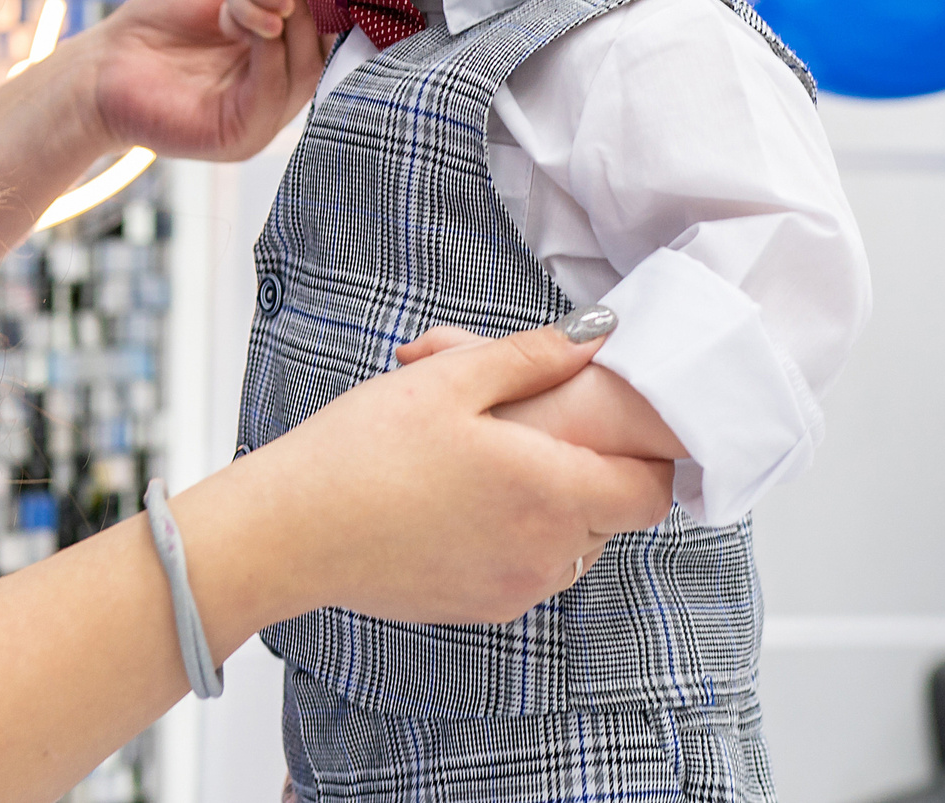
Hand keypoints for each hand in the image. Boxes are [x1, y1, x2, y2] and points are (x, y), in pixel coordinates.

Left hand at [84, 0, 323, 162]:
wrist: (101, 66)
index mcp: (284, 54)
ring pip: (305, 64)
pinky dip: (268, 46)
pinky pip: (274, 87)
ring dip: (287, 13)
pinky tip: (249, 22)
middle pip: (328, 43)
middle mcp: (282, 89)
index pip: (333, 23)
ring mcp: (266, 118)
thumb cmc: (158, 23)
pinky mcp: (243, 136)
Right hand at [187, 322, 674, 635]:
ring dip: (551, 504)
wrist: (292, 531)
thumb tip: (598, 336)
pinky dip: (514, 535)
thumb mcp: (448, 380)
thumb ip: (533, 356)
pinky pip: (528, 569)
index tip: (616, 427)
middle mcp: (545, 552)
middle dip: (587, 469)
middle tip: (527, 425)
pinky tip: (456, 500)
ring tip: (485, 460)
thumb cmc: (363, 450)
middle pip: (612, 515)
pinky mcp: (479, 608)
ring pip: (570, 544)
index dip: (649, 456)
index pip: (652, 491)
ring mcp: (514, 588)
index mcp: (549, 490)